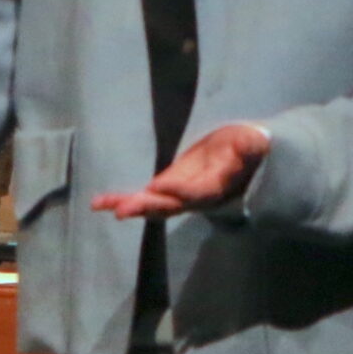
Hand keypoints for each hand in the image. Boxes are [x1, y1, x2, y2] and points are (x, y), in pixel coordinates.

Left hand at [92, 123, 269, 219]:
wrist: (246, 157)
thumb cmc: (249, 147)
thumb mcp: (253, 142)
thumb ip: (250, 146)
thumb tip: (252, 143)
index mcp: (218, 186)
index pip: (199, 192)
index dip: (181, 190)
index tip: (160, 186)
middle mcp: (196, 196)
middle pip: (171, 205)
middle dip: (147, 206)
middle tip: (123, 210)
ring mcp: (179, 194)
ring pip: (153, 205)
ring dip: (128, 205)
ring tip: (101, 205)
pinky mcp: (167, 188)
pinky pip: (144, 197)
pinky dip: (122, 200)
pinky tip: (99, 203)